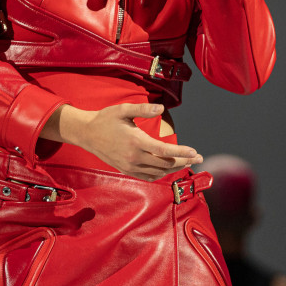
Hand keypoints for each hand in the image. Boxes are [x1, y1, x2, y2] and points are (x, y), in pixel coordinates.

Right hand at [49, 103, 202, 180]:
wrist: (86, 134)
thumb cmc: (105, 119)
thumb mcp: (123, 109)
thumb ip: (143, 108)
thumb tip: (161, 108)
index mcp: (135, 141)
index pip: (164, 150)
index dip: (181, 152)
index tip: (195, 152)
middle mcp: (134, 157)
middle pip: (165, 163)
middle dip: (184, 161)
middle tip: (198, 158)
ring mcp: (130, 166)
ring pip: (158, 172)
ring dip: (175, 168)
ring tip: (187, 162)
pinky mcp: (126, 170)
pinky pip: (148, 176)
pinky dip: (161, 174)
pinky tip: (168, 168)